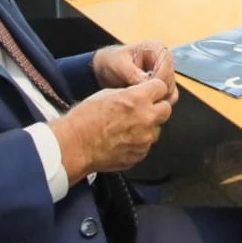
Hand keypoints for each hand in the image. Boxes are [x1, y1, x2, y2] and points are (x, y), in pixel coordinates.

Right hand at [50, 79, 172, 176]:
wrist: (75, 145)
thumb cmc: (85, 119)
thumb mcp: (107, 94)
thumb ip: (130, 94)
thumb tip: (140, 93)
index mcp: (138, 99)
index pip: (161, 87)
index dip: (154, 88)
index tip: (150, 91)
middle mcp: (146, 118)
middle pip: (166, 109)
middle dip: (157, 107)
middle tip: (143, 109)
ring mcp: (145, 139)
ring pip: (157, 129)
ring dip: (148, 127)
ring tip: (128, 128)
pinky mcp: (140, 155)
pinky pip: (146, 146)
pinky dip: (139, 143)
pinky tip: (123, 141)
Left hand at [93, 41, 177, 104]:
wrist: (105, 69)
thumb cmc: (112, 62)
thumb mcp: (120, 65)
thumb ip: (133, 74)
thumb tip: (147, 84)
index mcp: (156, 48)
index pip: (166, 65)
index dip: (157, 79)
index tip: (144, 90)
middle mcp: (164, 60)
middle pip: (170, 79)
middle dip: (157, 91)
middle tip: (140, 100)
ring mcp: (164, 73)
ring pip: (170, 90)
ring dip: (157, 98)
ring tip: (140, 103)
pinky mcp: (162, 85)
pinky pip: (167, 96)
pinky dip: (158, 102)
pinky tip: (144, 105)